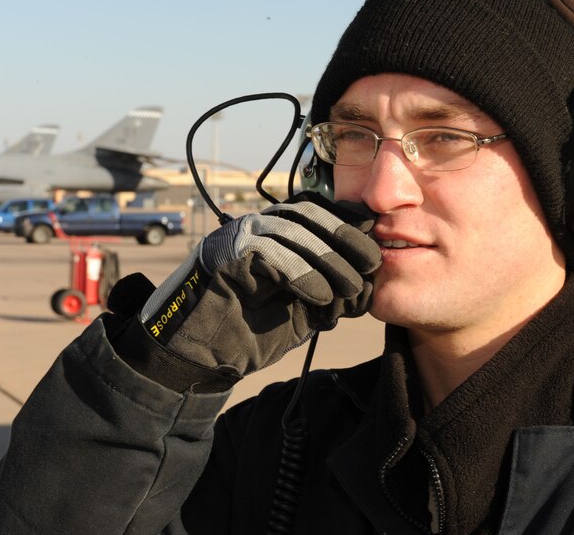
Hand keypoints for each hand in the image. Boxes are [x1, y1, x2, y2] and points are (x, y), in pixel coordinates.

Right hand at [139, 192, 380, 375]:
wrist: (198, 358)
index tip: (375, 253)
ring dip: (329, 260)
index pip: (318, 213)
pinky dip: (302, 274)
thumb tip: (366, 284)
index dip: (349, 227)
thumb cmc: (249, 334)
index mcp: (275, 235)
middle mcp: (255, 228)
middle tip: (371, 266)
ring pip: (294, 232)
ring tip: (350, 289)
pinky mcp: (224, 254)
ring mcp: (237, 237)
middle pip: (309, 216)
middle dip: (346, 240)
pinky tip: (321, 296)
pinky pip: (271, 254)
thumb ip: (328, 292)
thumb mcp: (301, 311)